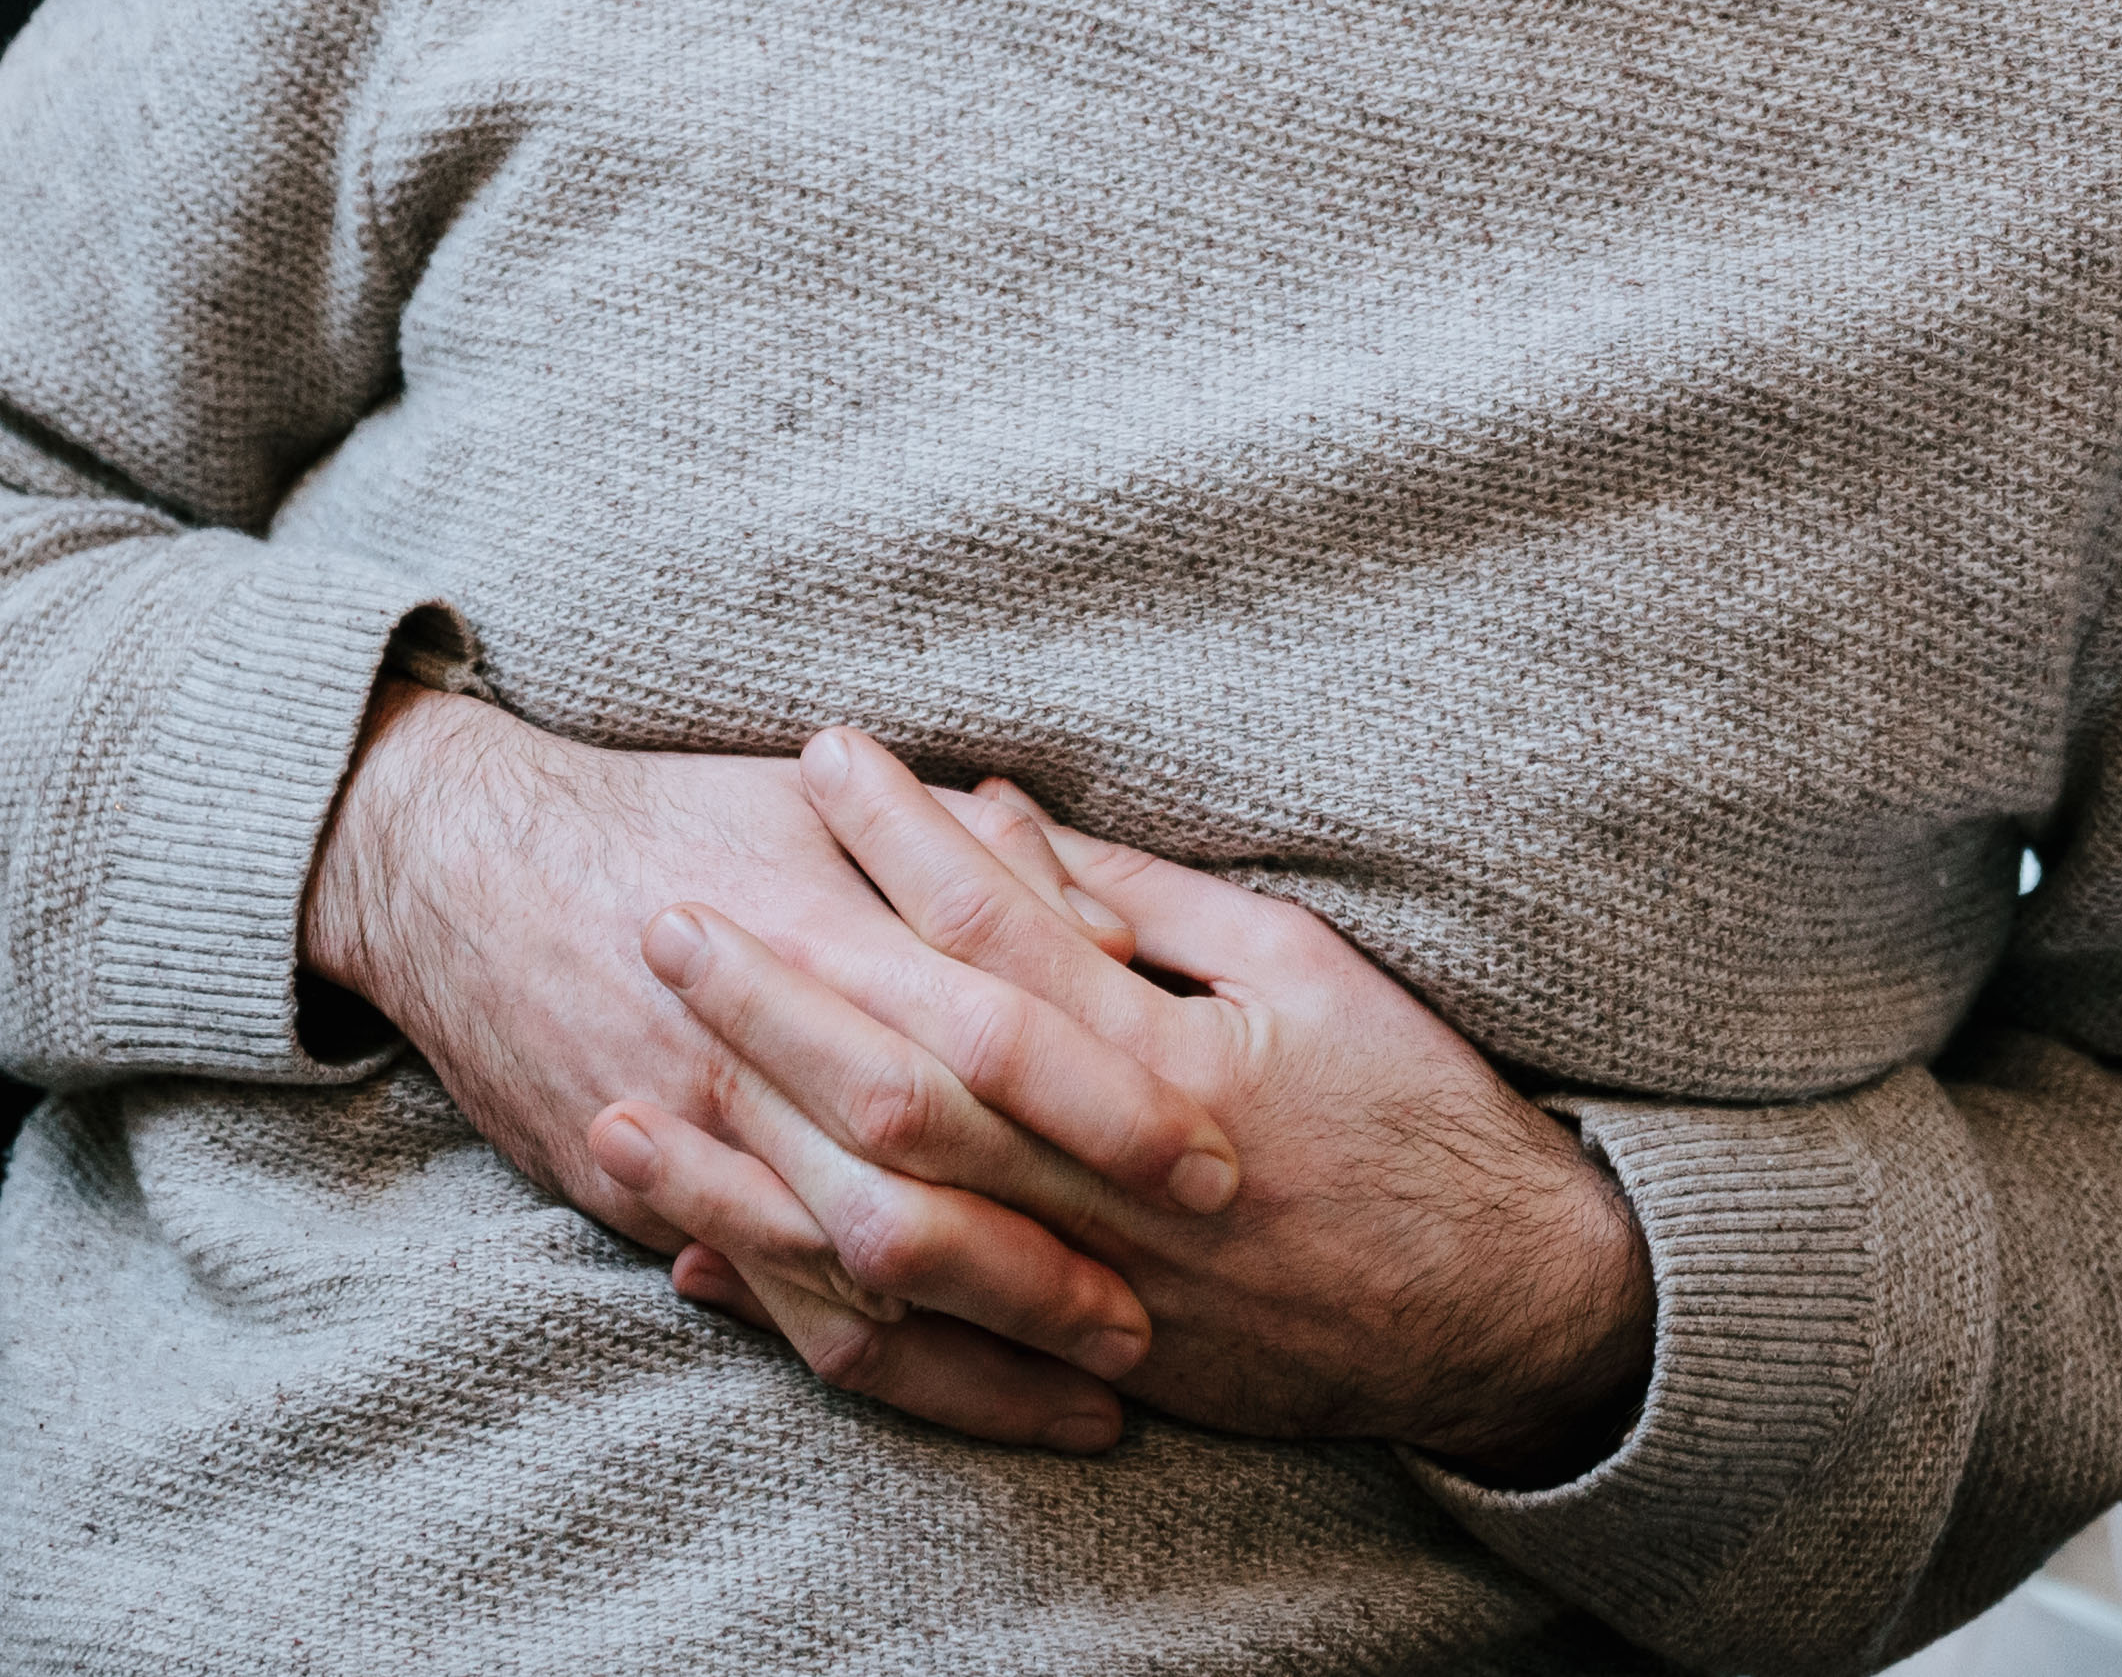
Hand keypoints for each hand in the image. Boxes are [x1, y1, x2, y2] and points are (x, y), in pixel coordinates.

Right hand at [297, 683, 1243, 1447]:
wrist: (472, 874)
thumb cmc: (684, 815)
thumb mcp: (833, 810)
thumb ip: (979, 867)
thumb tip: (1123, 930)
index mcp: (831, 936)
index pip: (999, 1035)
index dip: (1110, 1106)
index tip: (1220, 1155)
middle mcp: (769, 1055)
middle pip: (936, 1178)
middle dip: (1064, 1256)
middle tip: (1182, 1303)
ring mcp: (711, 1144)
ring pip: (868, 1280)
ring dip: (995, 1346)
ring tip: (1115, 1386)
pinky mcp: (666, 1210)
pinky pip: (792, 1316)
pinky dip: (899, 1370)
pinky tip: (989, 1397)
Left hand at [590, 732, 1654, 1482]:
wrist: (1496, 1309)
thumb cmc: (1413, 1113)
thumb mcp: (1303, 968)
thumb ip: (1144, 905)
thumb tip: (1007, 817)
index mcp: (1178, 1064)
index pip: (1006, 935)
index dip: (904, 841)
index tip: (822, 754)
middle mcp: (1117, 1183)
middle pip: (910, 1078)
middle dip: (776, 993)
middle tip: (667, 911)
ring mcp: (1090, 1289)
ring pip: (885, 1221)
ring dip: (746, 1158)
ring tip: (624, 1091)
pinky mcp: (1074, 1368)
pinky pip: (909, 1344)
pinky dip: (798, 1297)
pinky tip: (695, 1255)